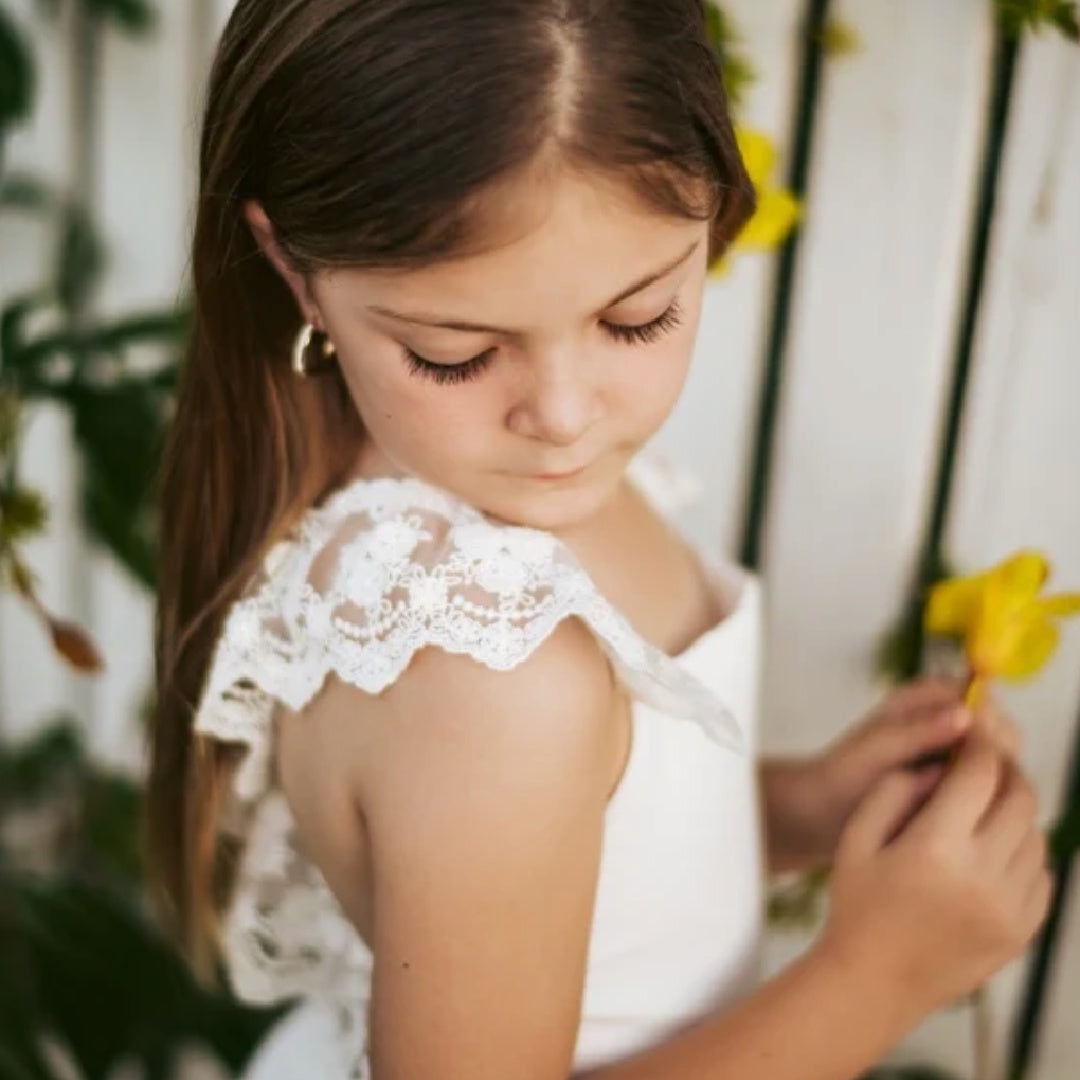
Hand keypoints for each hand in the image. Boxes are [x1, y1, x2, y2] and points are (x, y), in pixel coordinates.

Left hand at [803, 677, 1022, 867]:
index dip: (989, 720)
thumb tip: (965, 715)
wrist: (825, 811)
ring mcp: (957, 754)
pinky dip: (989, 799)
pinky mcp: (961, 784)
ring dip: (996, 780)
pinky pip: (990, 787)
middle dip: (997, 756)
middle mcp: (946, 721)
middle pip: (998, 729)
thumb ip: (917, 732)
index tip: (986, 750)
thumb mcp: (877, 749)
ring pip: (999, 761)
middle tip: (981, 786)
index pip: (977, 696)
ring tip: (975, 806)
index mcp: (925, 698)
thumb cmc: (844, 773)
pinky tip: (976, 819)